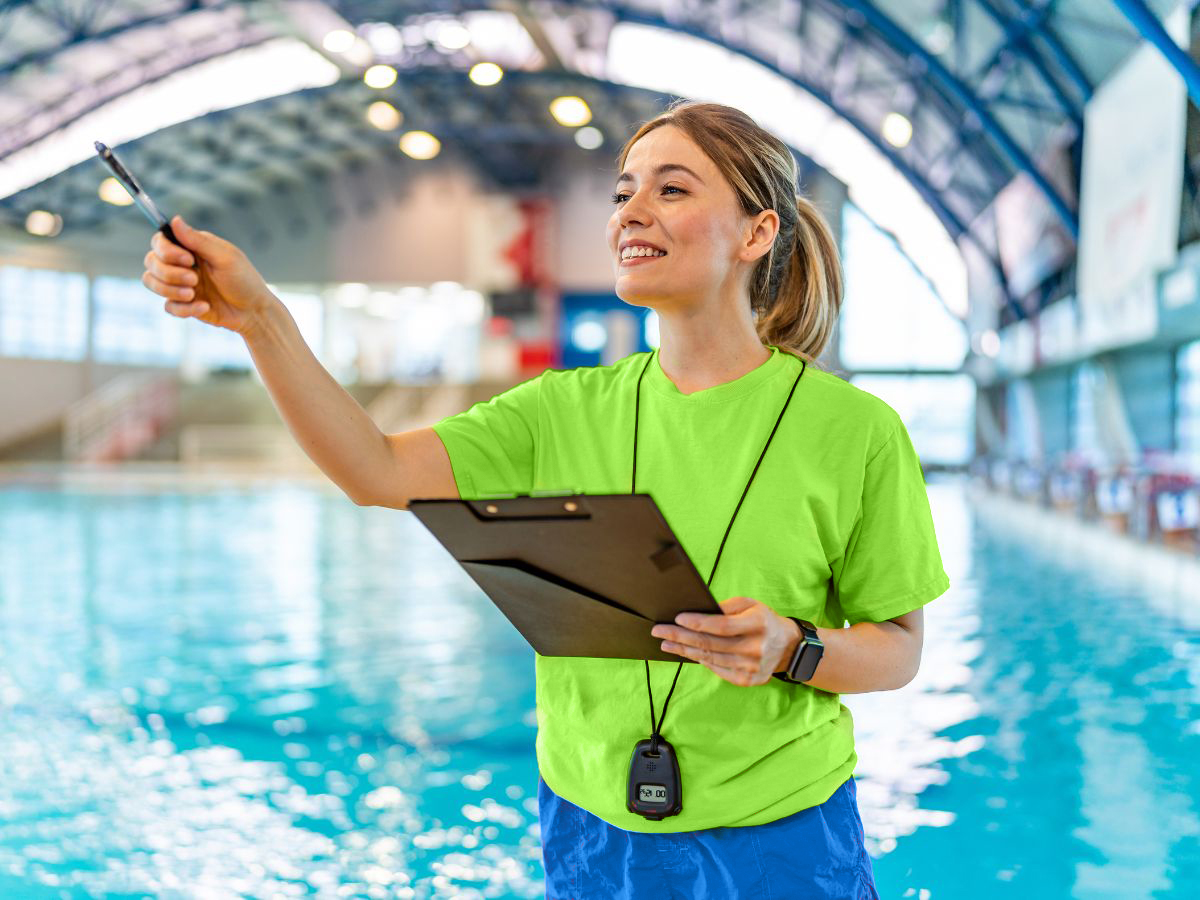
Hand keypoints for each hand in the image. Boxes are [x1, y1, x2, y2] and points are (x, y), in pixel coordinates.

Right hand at [142, 215, 276, 336]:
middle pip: (151, 261)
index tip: (188, 260)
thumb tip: (175, 219)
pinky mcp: (182, 304)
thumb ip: (198, 241)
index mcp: (191, 247)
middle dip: (169, 273)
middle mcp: (181, 263)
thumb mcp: (225, 258)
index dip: (166, 250)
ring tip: (194, 294)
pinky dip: (184, 308)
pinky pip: (168, 306)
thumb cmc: (244, 280)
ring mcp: (180, 284)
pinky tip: (205, 307)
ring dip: (171, 290)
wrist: (253, 312)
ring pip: (151, 282)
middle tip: (195, 279)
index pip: (160, 241)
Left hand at [650, 596, 800, 686]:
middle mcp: (755, 648)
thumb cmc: (763, 620)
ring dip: (684, 650)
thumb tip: (699, 612)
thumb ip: (727, 607)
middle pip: (711, 644)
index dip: (698, 623)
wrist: (787, 647)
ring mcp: (751, 667)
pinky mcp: (747, 680)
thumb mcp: (750, 604)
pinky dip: (700, 660)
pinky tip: (686, 653)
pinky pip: (717, 669)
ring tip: (666, 643)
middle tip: (659, 631)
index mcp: (758, 624)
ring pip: (710, 658)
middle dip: (681, 637)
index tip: (677, 618)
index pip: (722, 626)